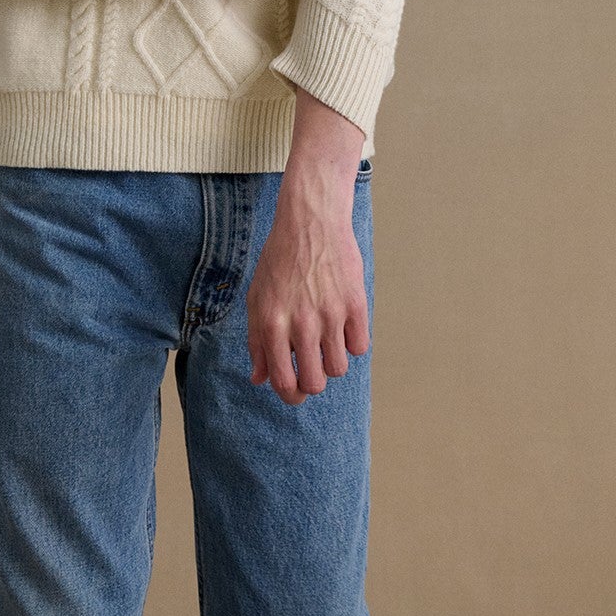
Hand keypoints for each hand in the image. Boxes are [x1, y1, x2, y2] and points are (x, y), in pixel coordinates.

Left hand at [246, 184, 369, 404]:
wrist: (311, 220)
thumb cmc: (280, 259)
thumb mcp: (257, 296)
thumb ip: (256, 341)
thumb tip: (260, 379)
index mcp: (272, 323)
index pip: (283, 381)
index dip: (290, 394)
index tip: (295, 390)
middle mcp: (301, 322)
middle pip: (314, 384)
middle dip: (312, 382)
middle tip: (312, 367)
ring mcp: (330, 314)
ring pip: (338, 369)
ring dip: (332, 360)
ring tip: (325, 339)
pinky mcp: (355, 304)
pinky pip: (359, 346)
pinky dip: (351, 342)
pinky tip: (342, 324)